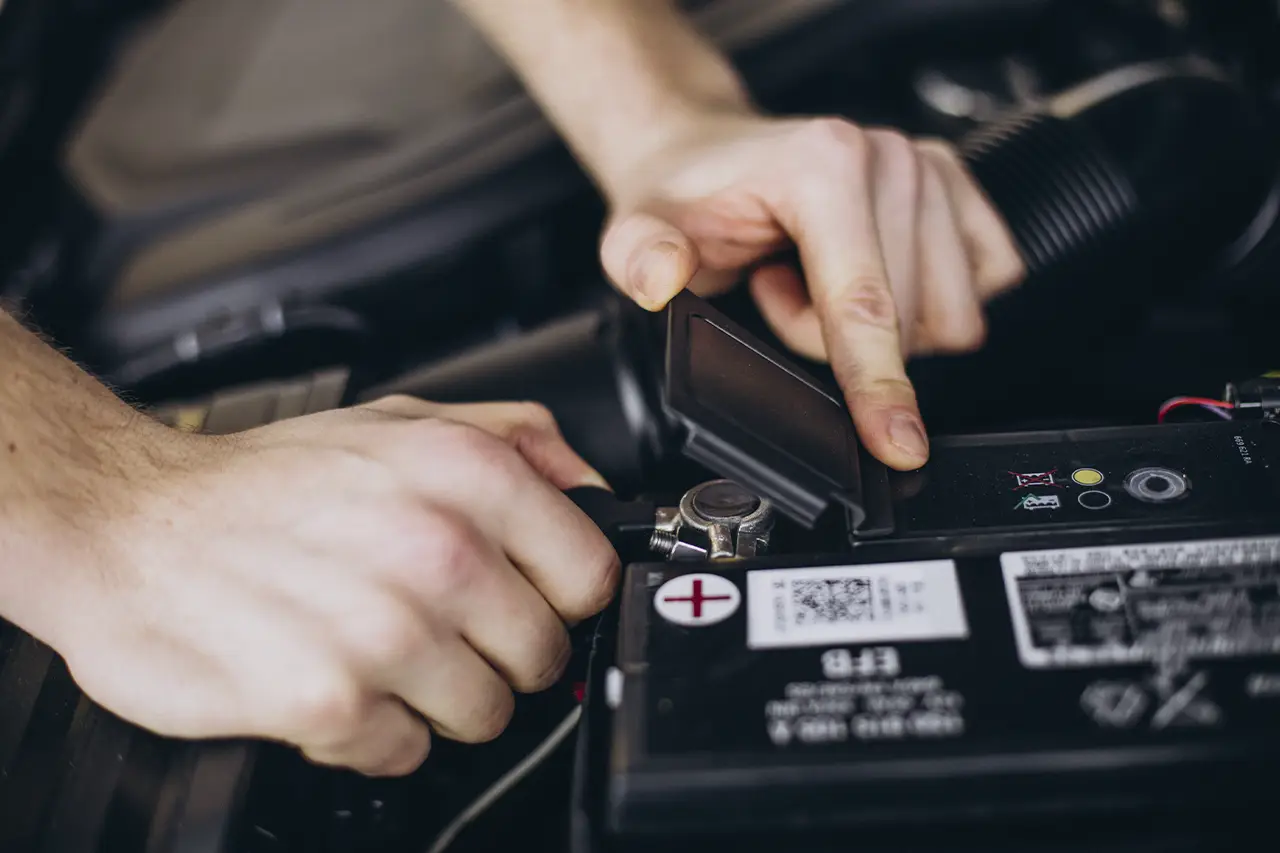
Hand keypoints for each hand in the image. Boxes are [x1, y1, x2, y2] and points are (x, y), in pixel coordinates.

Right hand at [52, 397, 617, 776]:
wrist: (125, 522)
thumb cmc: (261, 482)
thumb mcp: (399, 420)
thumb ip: (516, 439)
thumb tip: (592, 487)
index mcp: (467, 475)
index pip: (591, 575)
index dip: (560, 595)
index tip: (526, 597)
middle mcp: (437, 549)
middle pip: (543, 655)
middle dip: (497, 652)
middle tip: (436, 626)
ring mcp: (387, 630)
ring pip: (486, 714)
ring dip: (436, 696)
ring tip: (376, 649)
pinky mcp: (332, 701)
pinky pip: (407, 751)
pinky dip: (373, 731)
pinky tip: (333, 678)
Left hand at [599, 114, 1024, 469]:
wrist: (704, 153)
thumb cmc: (685, 195)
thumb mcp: (637, 228)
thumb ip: (641, 256)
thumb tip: (661, 276)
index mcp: (824, 164)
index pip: (864, 304)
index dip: (878, 385)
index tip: (898, 445)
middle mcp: (889, 157)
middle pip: (905, 323)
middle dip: (834, 339)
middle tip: (775, 292)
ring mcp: (931, 168)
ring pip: (946, 316)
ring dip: (879, 326)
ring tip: (813, 281)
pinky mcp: (958, 189)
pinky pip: (982, 287)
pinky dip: (924, 306)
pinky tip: (865, 276)